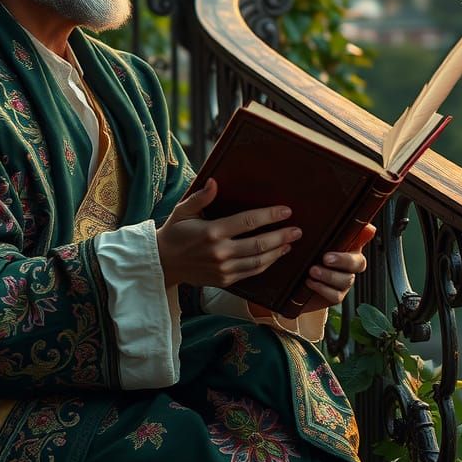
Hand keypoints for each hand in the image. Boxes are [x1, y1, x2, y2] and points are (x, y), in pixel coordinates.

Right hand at [156, 179, 301, 288]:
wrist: (164, 263)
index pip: (248, 222)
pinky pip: (251, 272)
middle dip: (281, 236)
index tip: (286, 211)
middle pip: (259, 244)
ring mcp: (224, 269)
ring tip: (290, 242)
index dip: (270, 216)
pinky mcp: (224, 280)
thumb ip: (201, 197)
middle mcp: (220, 252)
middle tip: (297, 230)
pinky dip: (266, 264)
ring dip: (278, 251)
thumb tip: (215, 182)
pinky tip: (275, 256)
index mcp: (212, 231)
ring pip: (258, 261)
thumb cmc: (175, 232)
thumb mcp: (183, 211)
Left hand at [297, 223, 373, 311]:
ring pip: (346, 280)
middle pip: (358, 263)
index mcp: (347, 247)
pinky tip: (310, 282)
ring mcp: (344, 282)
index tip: (353, 234)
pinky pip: (335, 295)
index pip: (361, 239)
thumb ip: (331, 229)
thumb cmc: (307, 255)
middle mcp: (349, 265)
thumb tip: (353, 220)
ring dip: (329, 276)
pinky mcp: (335, 295)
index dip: (362, 237)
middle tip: (326, 258)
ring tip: (312, 271)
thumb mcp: (315, 239)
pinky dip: (322, 288)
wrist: (294, 283)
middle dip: (342, 260)